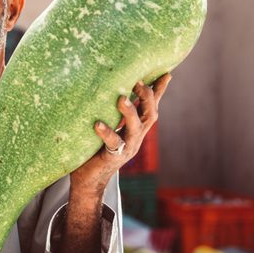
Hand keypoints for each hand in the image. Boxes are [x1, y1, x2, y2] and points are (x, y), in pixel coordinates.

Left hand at [70, 73, 171, 193]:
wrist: (88, 179)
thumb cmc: (95, 146)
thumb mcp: (108, 125)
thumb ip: (112, 111)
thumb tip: (111, 88)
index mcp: (136, 128)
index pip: (150, 106)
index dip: (159, 91)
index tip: (165, 73)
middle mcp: (135, 137)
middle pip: (149, 115)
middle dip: (146, 98)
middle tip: (138, 82)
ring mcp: (127, 148)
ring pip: (135, 128)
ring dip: (130, 112)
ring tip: (121, 98)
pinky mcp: (113, 157)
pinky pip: (113, 144)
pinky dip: (107, 133)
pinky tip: (97, 124)